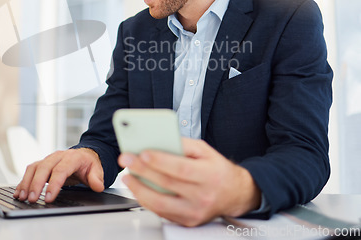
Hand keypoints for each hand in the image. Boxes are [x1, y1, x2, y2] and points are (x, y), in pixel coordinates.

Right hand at [13, 148, 103, 202]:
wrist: (84, 155)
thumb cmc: (88, 164)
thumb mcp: (96, 169)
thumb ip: (96, 178)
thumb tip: (97, 185)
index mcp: (72, 157)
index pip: (61, 170)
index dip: (54, 184)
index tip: (48, 197)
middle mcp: (58, 156)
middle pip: (44, 168)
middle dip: (36, 184)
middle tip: (31, 199)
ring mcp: (48, 159)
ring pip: (34, 168)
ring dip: (26, 182)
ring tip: (22, 197)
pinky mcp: (42, 164)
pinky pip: (30, 170)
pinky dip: (23, 181)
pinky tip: (19, 192)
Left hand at [118, 138, 260, 226]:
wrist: (235, 193)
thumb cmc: (216, 169)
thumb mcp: (205, 150)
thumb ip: (184, 144)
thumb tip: (159, 140)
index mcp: (209, 175)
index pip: (181, 169)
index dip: (160, 161)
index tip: (142, 153)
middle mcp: (203, 196)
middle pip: (167, 184)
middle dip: (142, 171)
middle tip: (126, 160)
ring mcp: (195, 212)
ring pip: (161, 203)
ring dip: (139, 189)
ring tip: (127, 176)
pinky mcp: (188, 221)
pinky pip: (162, 212)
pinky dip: (146, 200)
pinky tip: (137, 188)